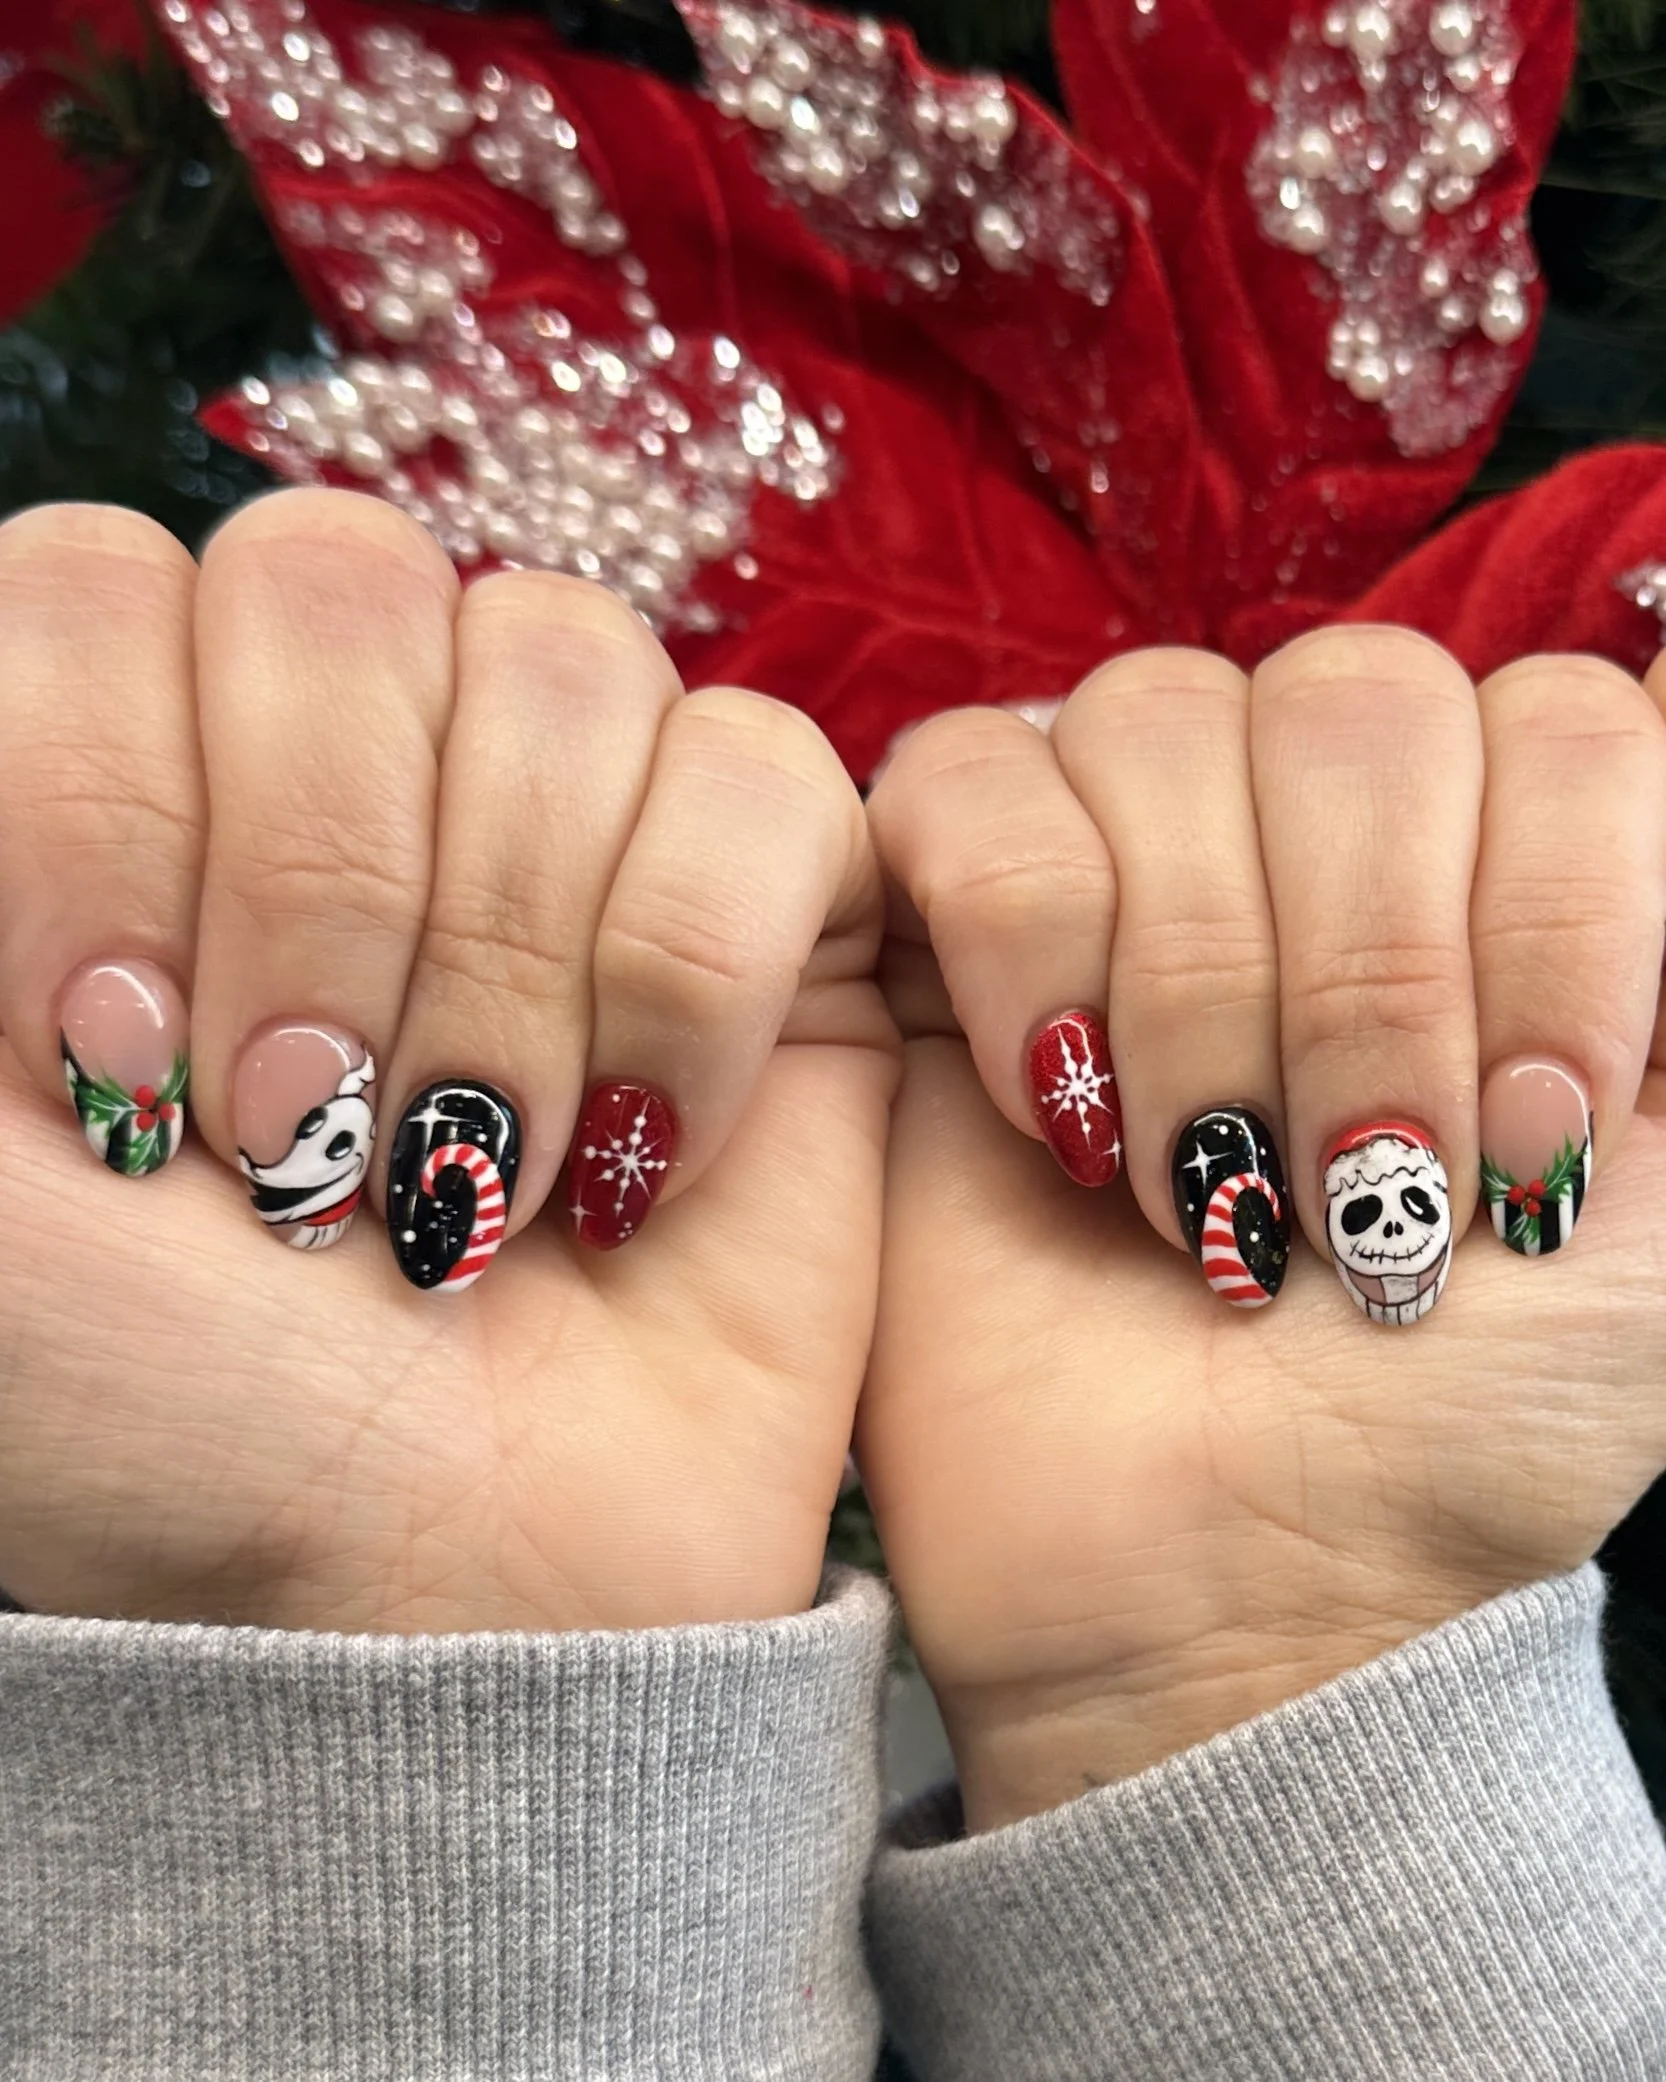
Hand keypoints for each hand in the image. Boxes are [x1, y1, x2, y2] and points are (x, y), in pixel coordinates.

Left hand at [0, 491, 893, 1634]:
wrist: (429, 1593)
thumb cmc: (144, 1410)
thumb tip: (7, 625)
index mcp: (133, 779)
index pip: (106, 576)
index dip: (105, 797)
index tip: (105, 1057)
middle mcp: (353, 764)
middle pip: (344, 581)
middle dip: (316, 886)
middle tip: (299, 1130)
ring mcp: (569, 816)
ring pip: (566, 660)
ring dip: (504, 959)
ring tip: (472, 1168)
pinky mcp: (767, 898)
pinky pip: (762, 780)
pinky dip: (690, 983)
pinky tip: (634, 1144)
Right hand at [861, 629, 1665, 1829]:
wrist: (1234, 1578)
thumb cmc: (1484, 1415)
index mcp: (1503, 868)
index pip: (1556, 715)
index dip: (1557, 918)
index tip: (1530, 1148)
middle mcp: (1315, 833)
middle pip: (1355, 699)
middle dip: (1374, 976)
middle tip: (1358, 1191)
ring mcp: (1124, 856)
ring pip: (1158, 719)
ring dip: (1199, 986)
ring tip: (1200, 1185)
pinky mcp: (939, 913)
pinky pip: (968, 783)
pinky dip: (1027, 942)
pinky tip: (1055, 1102)